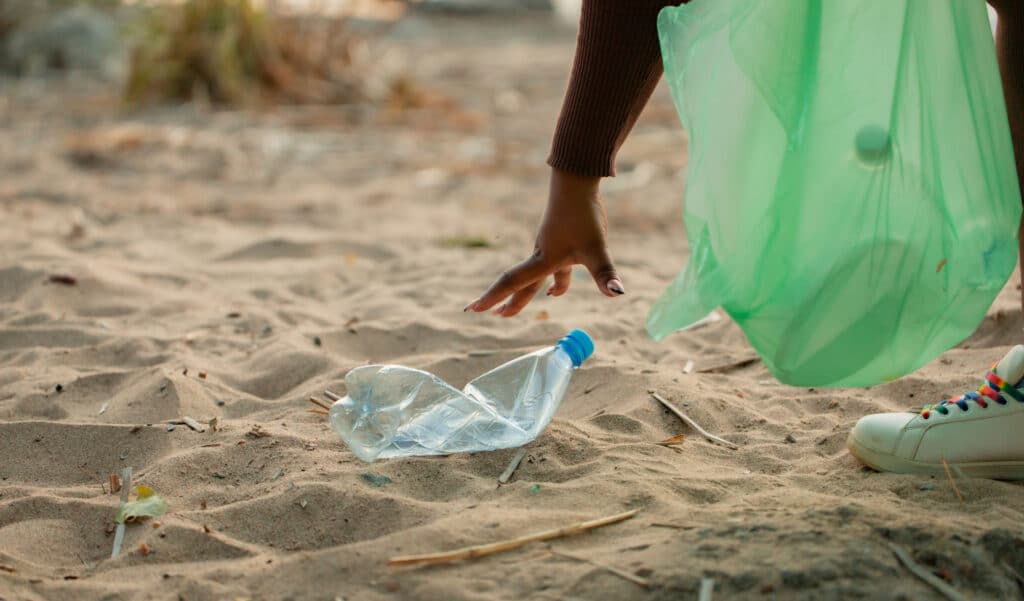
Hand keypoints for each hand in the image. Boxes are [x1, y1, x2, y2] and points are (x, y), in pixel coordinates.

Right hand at [465, 168, 623, 316]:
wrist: (576, 182)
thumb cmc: (582, 215)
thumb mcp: (596, 248)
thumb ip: (605, 273)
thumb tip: (617, 294)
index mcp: (544, 259)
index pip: (513, 283)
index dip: (494, 297)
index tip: (474, 309)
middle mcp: (542, 254)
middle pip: (522, 284)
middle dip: (510, 302)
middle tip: (496, 315)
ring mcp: (549, 246)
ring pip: (537, 276)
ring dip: (529, 292)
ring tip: (521, 308)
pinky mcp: (560, 239)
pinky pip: (552, 267)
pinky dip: (553, 281)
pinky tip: (558, 288)